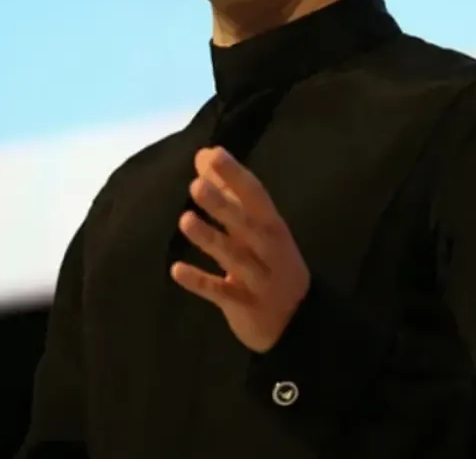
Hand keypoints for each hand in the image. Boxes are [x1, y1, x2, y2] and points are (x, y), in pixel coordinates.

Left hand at [172, 147, 309, 352]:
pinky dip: (200, 282)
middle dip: (222, 205)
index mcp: (272, 226)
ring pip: (233, 257)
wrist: (298, 320)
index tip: (215, 154)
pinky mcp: (244, 305)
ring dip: (209, 239)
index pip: (256, 195)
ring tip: (185, 220)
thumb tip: (204, 155)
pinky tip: (176, 270)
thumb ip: (230, 193)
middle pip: (245, 224)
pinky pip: (220, 292)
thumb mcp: (257, 227)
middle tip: (196, 185)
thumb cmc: (270, 262)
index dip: (236, 175)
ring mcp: (258, 279)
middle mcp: (268, 249)